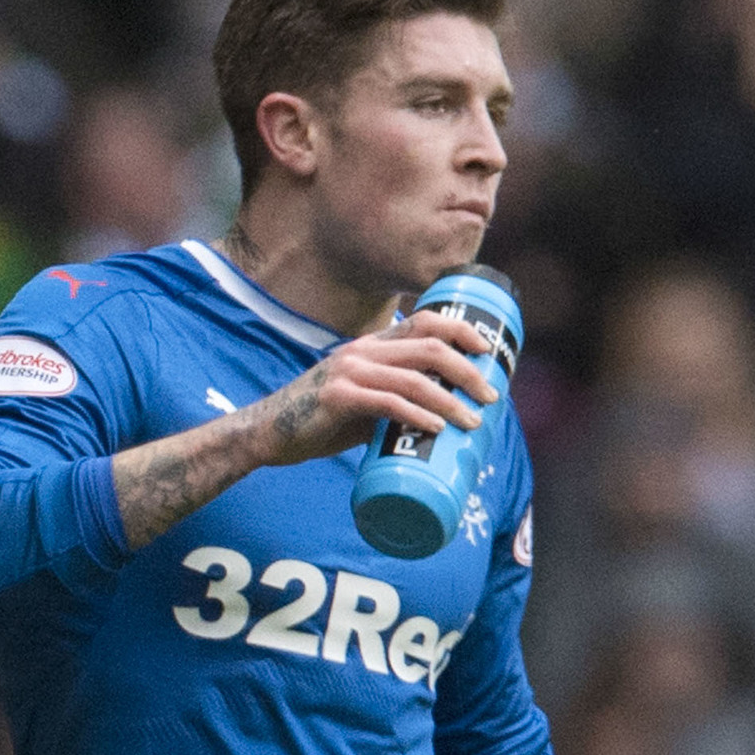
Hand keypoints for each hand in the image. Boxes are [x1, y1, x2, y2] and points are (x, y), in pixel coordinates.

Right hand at [245, 308, 499, 469]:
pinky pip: (388, 403)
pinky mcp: (337, 398)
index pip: (425, 320)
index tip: (488, 351)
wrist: (264, 434)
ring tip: (471, 422)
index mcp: (370, 345)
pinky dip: (418, 416)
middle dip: (468, 371)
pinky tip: (435, 428)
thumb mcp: (360, 401)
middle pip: (431, 346)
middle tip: (490, 396)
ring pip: (416, 378)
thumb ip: (393, 400)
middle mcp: (362, 351)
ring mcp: (348, 372)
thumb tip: (438, 418)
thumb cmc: (316, 421)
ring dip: (451, 401)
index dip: (462, 330)